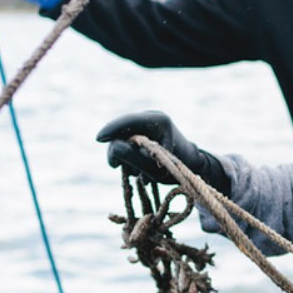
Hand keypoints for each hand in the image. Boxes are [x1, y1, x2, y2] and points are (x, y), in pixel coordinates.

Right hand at [95, 110, 229, 191]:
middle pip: (122, 131)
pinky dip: (130, 157)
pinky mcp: (145, 132)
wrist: (193, 166)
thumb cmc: (178, 168)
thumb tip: (113, 148)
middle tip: (115, 166)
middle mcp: (151, 119)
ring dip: (126, 157)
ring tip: (139, 173)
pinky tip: (139, 169)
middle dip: (117, 150)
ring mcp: (148, 125)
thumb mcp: (157, 168)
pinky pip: (128, 142)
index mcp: (159, 121)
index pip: (129, 121)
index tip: (99, 139)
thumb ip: (135, 158)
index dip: (112, 129)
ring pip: (124, 138)